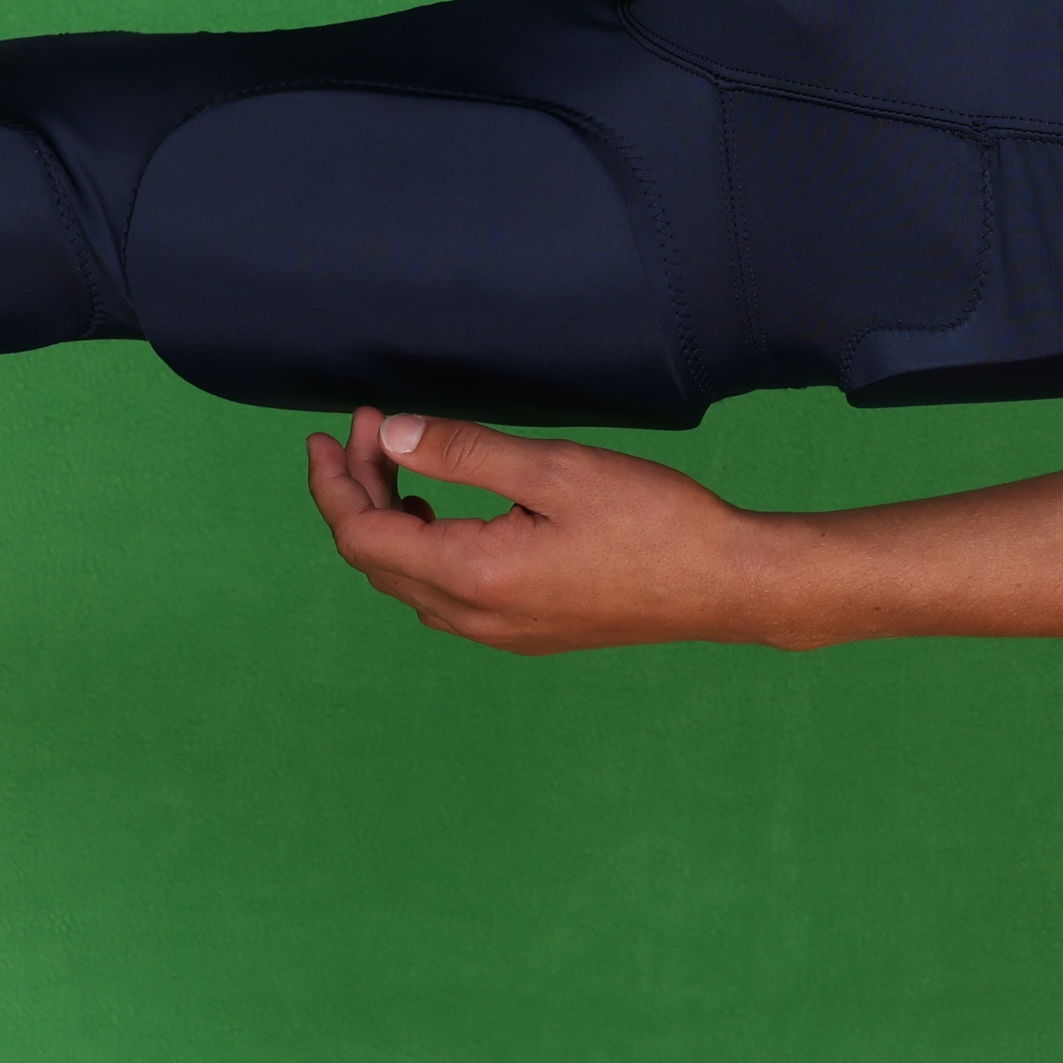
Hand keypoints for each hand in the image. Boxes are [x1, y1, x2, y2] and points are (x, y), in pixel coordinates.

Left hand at [304, 406, 785, 654]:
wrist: (725, 585)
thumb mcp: (559, 469)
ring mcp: (498, 632)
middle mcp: (472, 616)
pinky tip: (450, 520)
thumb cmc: (654, 521)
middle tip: (373, 432)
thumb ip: (467, 453)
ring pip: (406, 583)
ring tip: (402, 469)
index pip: (360, 535)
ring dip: (390, 524)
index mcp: (472, 574)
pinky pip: (444, 598)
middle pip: (375, 560)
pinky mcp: (526, 634)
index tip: (339, 428)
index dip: (337, 481)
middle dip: (359, 493)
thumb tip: (392, 433)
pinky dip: (424, 551)